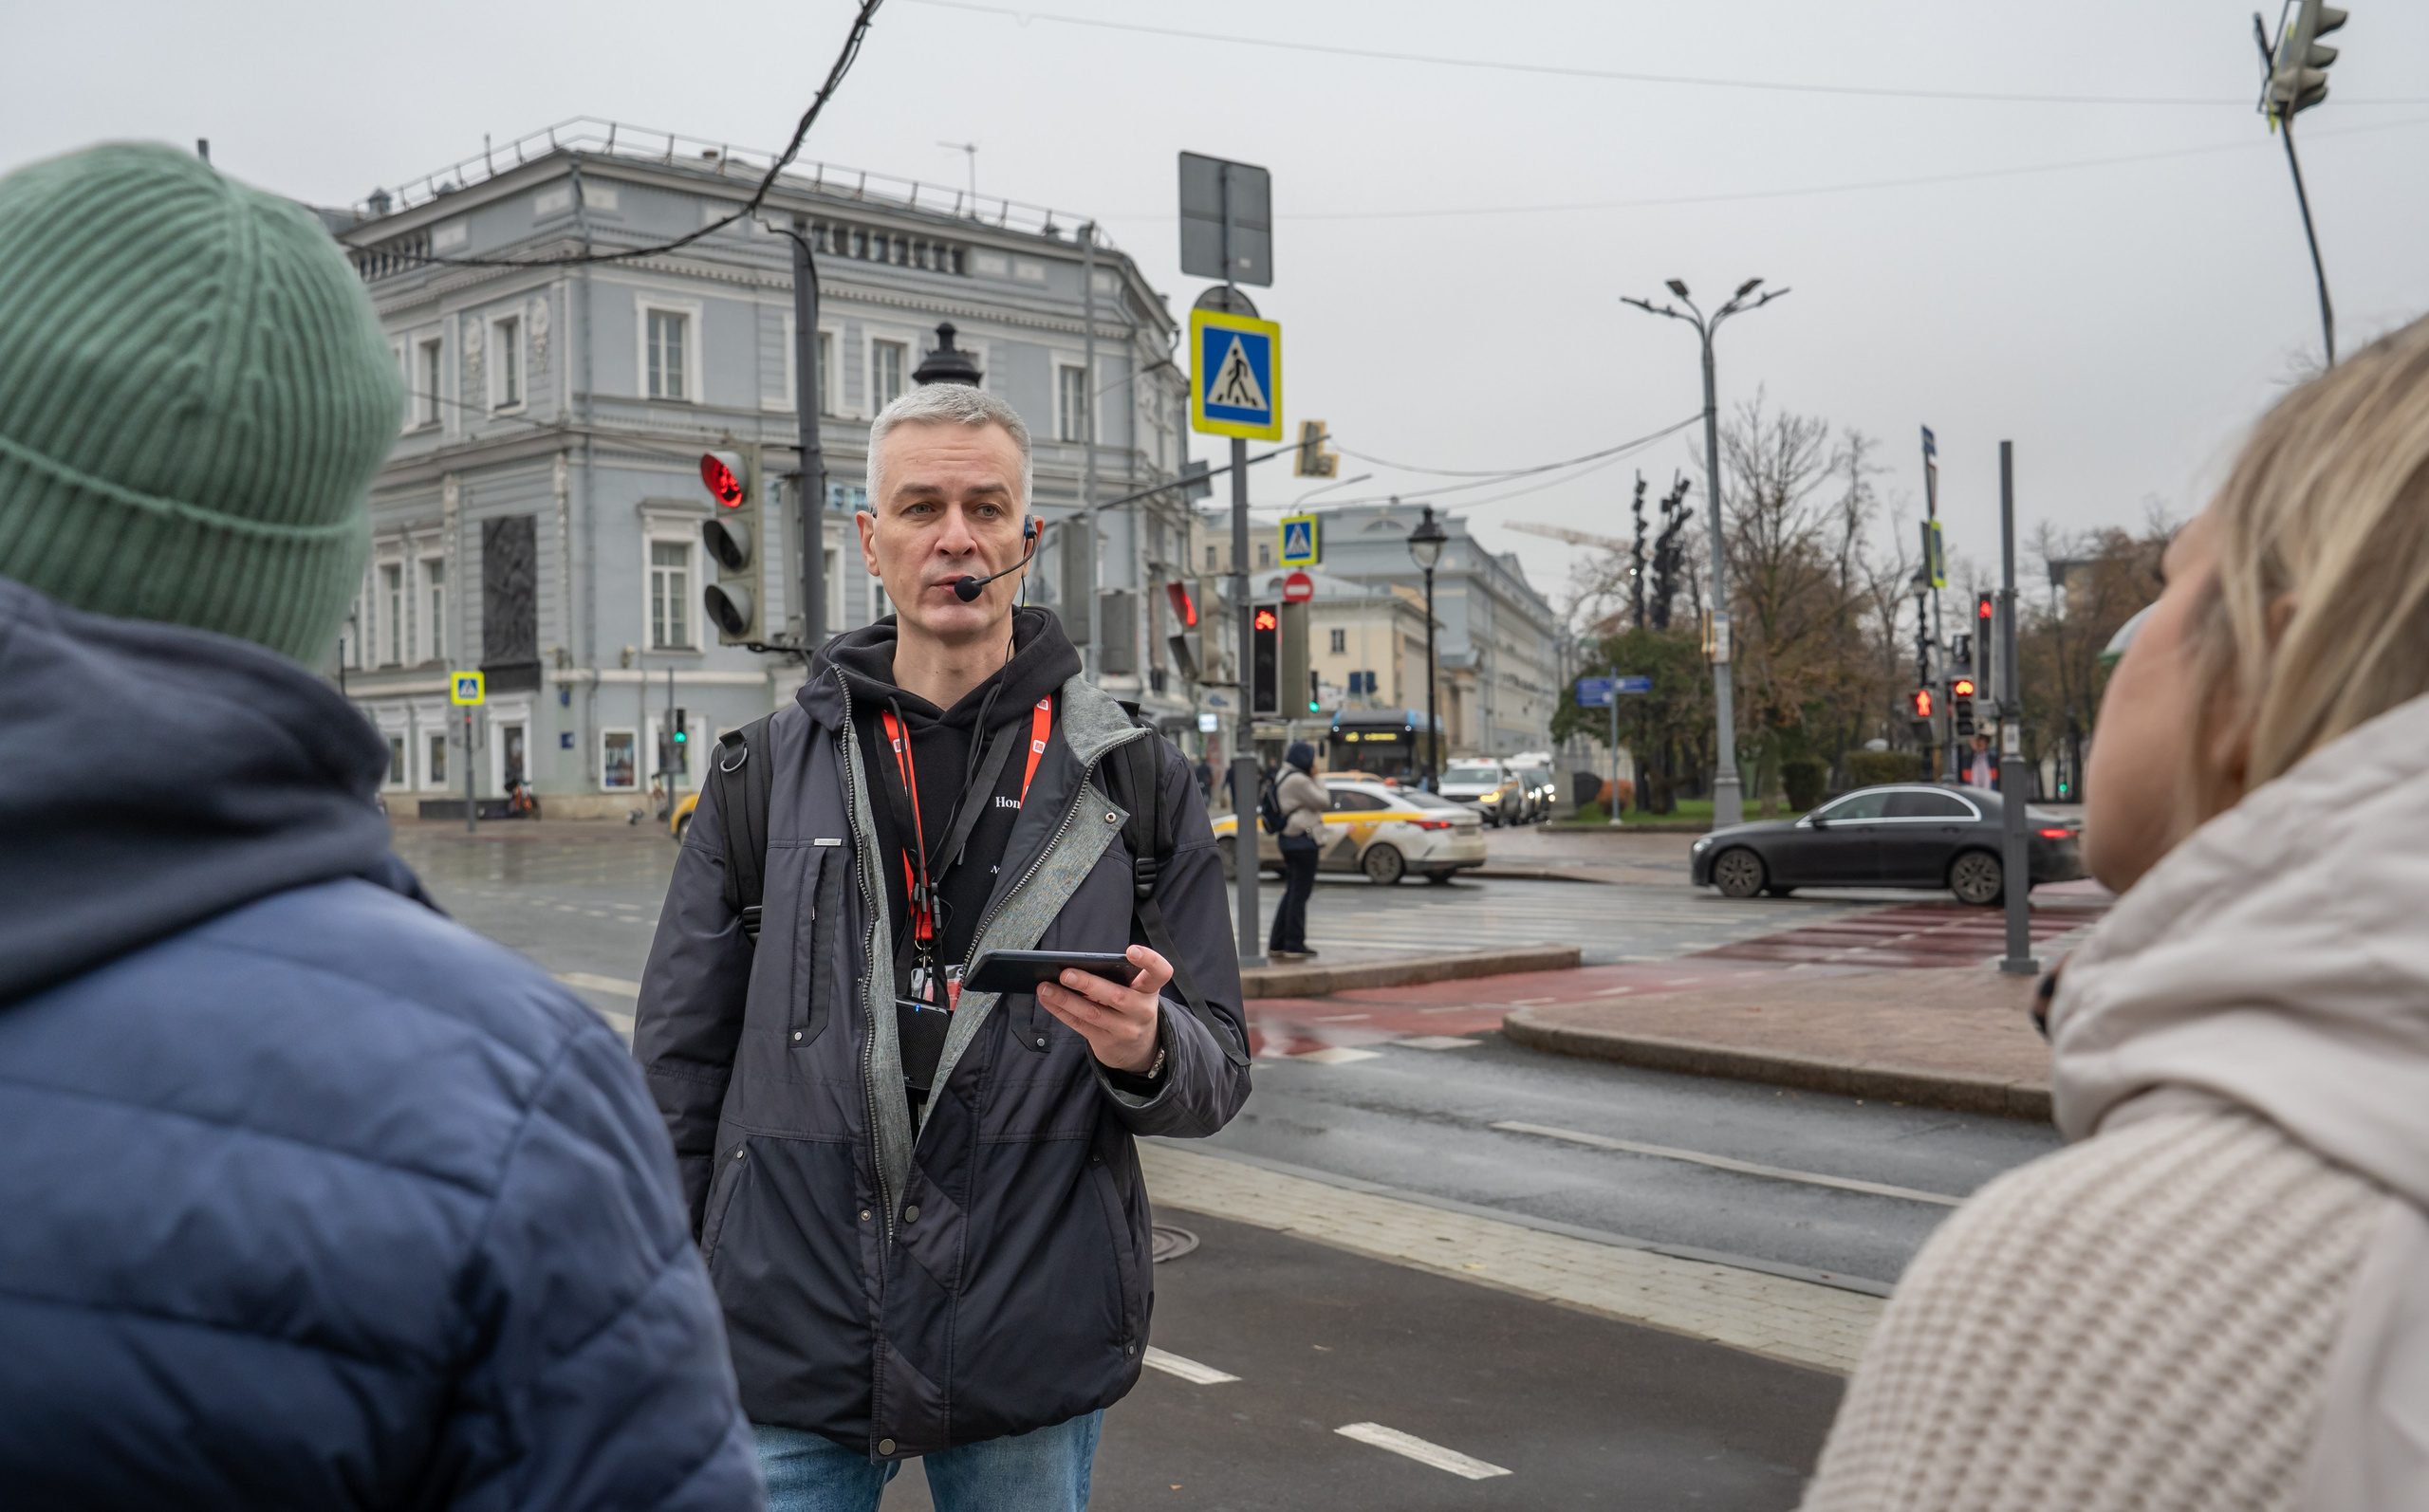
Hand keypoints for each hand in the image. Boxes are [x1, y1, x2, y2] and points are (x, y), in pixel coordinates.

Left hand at [1034, 945, 1168, 1073]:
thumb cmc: (1131, 1008)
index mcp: (1150, 990)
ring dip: (1065, 999)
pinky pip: (1080, 1025)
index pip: (1160, 972)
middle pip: (1117, 996)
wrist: (1140, 1049)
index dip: (1149, 960)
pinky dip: (1061, 1011)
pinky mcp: (1107, 1043)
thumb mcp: (1135, 992)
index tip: (1131, 950)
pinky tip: (1048, 1000)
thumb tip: (1075, 967)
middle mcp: (1142, 1010)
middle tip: (1065, 973)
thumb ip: (1116, 979)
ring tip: (1044, 987)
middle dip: (1088, 984)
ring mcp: (1125, 1030)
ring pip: (1092, 1013)